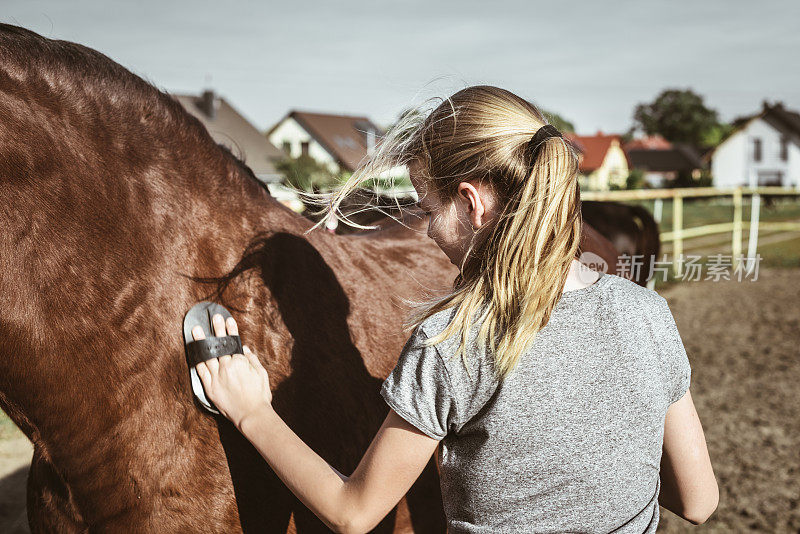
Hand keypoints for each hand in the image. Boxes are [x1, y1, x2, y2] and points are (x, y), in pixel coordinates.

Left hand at [193, 313, 272, 428]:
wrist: (251, 414)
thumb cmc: (260, 395)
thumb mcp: (261, 374)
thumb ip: (253, 360)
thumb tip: (246, 349)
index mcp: (241, 362)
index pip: (234, 342)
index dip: (231, 329)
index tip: (228, 320)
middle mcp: (227, 366)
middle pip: (220, 345)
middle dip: (217, 329)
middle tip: (213, 318)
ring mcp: (217, 376)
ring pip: (207, 355)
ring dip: (202, 341)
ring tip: (196, 330)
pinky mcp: (210, 387)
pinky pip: (201, 371)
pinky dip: (197, 361)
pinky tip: (194, 353)